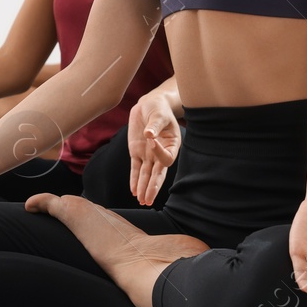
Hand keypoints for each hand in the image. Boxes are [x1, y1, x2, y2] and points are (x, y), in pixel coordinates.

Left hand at [127, 92, 181, 206]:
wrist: (149, 105)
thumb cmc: (158, 109)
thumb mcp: (158, 114)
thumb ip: (154, 125)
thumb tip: (149, 134)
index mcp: (172, 145)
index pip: (166, 157)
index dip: (158, 152)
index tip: (151, 139)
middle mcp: (160, 153)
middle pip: (158, 174)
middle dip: (152, 187)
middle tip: (148, 200)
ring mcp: (148, 154)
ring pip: (146, 174)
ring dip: (144, 187)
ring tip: (142, 201)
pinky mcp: (137, 152)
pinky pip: (136, 168)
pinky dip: (134, 179)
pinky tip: (134, 191)